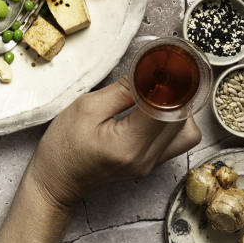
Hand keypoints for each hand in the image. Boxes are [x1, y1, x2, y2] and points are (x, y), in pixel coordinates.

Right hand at [0, 78, 199, 242]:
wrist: (57, 181)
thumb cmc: (63, 147)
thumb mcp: (86, 108)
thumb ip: (122, 89)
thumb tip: (147, 69)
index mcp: (129, 144)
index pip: (167, 107)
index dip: (169, 81)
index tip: (164, 62)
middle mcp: (146, 158)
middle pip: (182, 118)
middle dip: (175, 91)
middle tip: (158, 72)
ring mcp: (151, 165)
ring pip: (186, 131)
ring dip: (177, 108)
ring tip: (155, 92)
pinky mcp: (150, 165)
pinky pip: (176, 140)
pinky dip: (171, 121)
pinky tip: (153, 108)